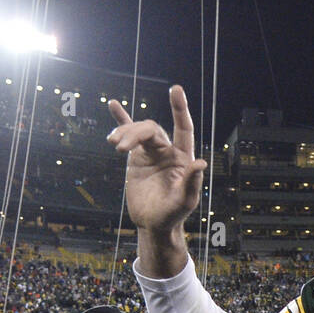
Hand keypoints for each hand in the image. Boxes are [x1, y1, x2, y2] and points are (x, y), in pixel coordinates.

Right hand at [106, 87, 206, 233]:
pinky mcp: (137, 158)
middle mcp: (168, 151)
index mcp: (182, 157)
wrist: (153, 223)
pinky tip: (113, 104)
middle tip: (120, 147)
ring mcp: (152, 152)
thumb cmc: (172, 214)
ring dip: (125, 133)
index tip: (175, 89)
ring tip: (114, 143)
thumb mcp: (185, 201)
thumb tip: (200, 163)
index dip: (180, 109)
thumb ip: (192, 182)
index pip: (183, 128)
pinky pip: (129, 134)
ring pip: (138, 131)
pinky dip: (121, 120)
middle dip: (135, 133)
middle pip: (151, 129)